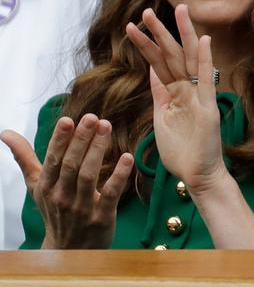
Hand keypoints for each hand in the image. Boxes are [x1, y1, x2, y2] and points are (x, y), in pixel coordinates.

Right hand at [1, 115, 132, 248]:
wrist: (67, 250)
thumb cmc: (54, 209)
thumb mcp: (36, 185)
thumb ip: (25, 158)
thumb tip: (5, 133)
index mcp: (46, 187)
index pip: (52, 161)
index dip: (59, 141)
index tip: (67, 120)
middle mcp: (61, 196)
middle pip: (70, 165)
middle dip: (80, 140)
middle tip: (91, 117)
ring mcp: (81, 208)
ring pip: (88, 176)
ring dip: (97, 150)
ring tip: (106, 127)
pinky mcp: (101, 217)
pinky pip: (109, 194)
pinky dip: (118, 176)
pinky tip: (127, 157)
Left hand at [125, 5, 226, 193]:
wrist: (198, 174)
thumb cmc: (181, 150)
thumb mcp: (163, 117)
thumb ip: (160, 93)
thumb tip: (152, 72)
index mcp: (175, 92)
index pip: (160, 62)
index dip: (147, 43)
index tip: (136, 25)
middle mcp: (188, 89)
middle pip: (173, 54)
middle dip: (160, 32)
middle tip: (147, 11)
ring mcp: (199, 96)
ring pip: (188, 60)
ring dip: (181, 36)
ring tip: (175, 12)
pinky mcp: (207, 108)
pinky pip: (205, 81)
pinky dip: (205, 60)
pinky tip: (204, 41)